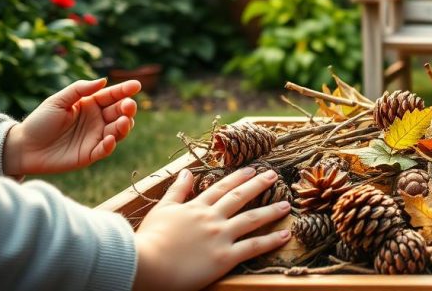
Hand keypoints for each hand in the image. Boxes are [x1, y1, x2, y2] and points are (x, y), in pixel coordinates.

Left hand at [3, 78, 140, 175]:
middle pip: (119, 112)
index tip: (136, 85)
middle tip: (128, 106)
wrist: (23, 147)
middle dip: (128, 108)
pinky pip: (105, 149)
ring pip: (118, 131)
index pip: (112, 95)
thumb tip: (103, 80)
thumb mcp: (57, 101)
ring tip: (122, 122)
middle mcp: (97, 120)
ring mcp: (96, 137)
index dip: (125, 90)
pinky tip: (109, 139)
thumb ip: (79, 90)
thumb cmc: (39, 121)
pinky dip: (110, 145)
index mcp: (91, 104)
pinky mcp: (90, 154)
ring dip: (124, 126)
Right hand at [133, 167, 290, 290]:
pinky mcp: (224, 257)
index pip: (221, 188)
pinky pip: (253, 247)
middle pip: (239, 197)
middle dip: (258, 184)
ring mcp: (220, 236)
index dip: (238, 177)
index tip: (252, 169)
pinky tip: (285, 235)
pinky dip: (271, 240)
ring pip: (252, 219)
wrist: (145, 263)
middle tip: (274, 176)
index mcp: (196, 207)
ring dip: (271, 210)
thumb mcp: (162, 210)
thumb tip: (185, 172)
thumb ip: (176, 191)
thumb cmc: (149, 239)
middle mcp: (212, 218)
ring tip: (286, 205)